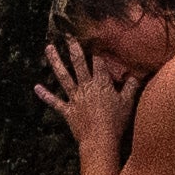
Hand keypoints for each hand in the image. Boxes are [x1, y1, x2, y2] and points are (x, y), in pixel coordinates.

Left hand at [37, 37, 137, 157]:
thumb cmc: (116, 122)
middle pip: (78, 64)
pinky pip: (55, 101)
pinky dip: (45, 95)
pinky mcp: (67, 110)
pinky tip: (36, 87)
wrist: (100, 141)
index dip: (95, 47)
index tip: (92, 33)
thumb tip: (138, 73)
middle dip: (73, 48)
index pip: (98, 61)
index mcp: (101, 84)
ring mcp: (75, 98)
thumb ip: (132, 87)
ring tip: (48, 48)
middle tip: (67, 34)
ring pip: (63, 76)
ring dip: (55, 62)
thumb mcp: (127, 103)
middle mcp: (86, 87)